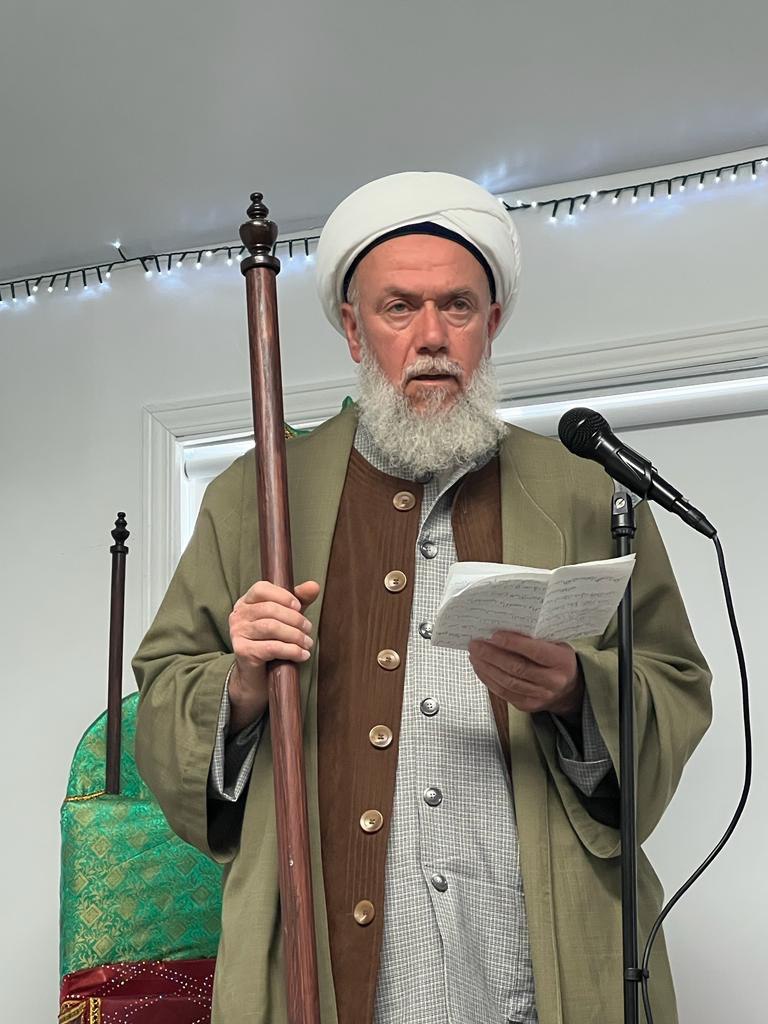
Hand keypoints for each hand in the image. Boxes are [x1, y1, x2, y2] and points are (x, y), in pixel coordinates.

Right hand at [227, 579, 319, 731]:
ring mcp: (237, 634)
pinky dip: (291, 650)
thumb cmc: (271, 643)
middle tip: (308, 629)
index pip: (261, 588)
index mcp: (246, 602)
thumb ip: (299, 601)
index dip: (283, 595)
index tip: (299, 607)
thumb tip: (313, 586)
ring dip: (295, 635)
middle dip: (294, 619)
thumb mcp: (286, 619)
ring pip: (270, 627)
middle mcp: (237, 616)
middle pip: (269, 609)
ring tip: (307, 643)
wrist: (256, 678)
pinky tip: (302, 655)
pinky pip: (271, 648)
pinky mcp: (242, 652)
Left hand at [468, 631, 583, 722]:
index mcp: (561, 661)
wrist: (568, 689)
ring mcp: (540, 696)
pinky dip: (488, 679)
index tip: (494, 635)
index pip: (535, 652)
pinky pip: (504, 693)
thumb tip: (504, 628)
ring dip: (486, 667)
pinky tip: (480, 668)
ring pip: (508, 682)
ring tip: (474, 655)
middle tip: (476, 644)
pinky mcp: (527, 705)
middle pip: (517, 668)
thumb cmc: (557, 660)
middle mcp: (552, 681)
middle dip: (492, 655)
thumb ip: (535, 638)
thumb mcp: (555, 644)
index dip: (513, 643)